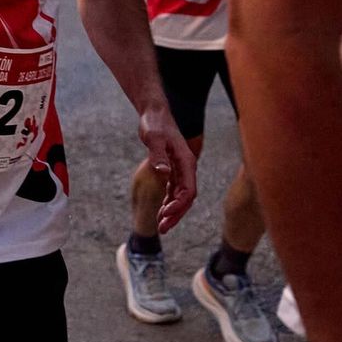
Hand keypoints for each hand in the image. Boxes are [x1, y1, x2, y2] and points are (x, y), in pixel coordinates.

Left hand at [138, 105, 196, 231]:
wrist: (154, 113)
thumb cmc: (154, 123)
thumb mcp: (153, 138)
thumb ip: (158, 155)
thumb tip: (164, 173)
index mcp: (186, 162)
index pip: (188, 190)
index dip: (178, 206)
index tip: (165, 215)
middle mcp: (186, 167)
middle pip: (186, 197)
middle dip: (176, 214)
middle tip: (162, 228)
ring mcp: (180, 168)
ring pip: (181, 196)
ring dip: (172, 211)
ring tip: (160, 225)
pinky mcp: (173, 168)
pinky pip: (174, 190)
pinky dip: (169, 202)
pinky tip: (161, 212)